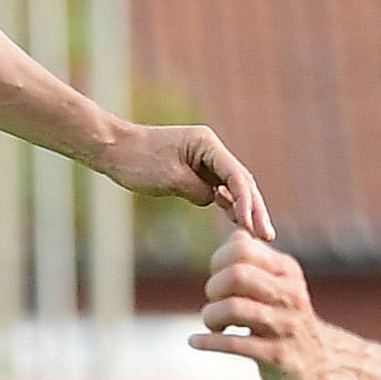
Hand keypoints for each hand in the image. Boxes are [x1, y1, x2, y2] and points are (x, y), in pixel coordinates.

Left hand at [99, 124, 271, 239]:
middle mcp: (210, 148)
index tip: (253, 227)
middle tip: (267, 236)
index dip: (247, 203)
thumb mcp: (170, 179)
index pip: (236, 176)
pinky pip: (218, 187)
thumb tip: (217, 200)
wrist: (113, 148)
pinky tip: (238, 221)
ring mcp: (204, 158)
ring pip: (233, 186)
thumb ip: (199, 191)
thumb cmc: (138, 161)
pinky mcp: (195, 168)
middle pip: (241, 180)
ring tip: (259, 234)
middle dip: (254, 209)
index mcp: (206, 143)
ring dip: (245, 209)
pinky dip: (228, 204)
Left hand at [190, 232, 343, 379]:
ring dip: (210, 316)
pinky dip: (206, 342)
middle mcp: (290, 294)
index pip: (242, 247)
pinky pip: (233, 344)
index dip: (218, 259)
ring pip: (233, 308)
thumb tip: (236, 233)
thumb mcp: (279, 284)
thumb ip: (255, 259)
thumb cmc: (285, 318)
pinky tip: (195, 341)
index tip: (216, 276)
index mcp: (287, 271)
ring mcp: (285, 326)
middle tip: (214, 302)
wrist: (319, 363)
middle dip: (213, 288)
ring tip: (212, 324)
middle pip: (236, 275)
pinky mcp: (277, 356)